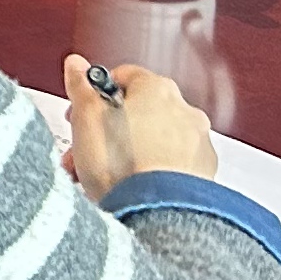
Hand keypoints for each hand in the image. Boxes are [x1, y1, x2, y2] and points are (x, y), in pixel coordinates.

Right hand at [61, 58, 218, 195]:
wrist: (158, 213)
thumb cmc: (124, 167)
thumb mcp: (86, 119)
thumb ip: (80, 87)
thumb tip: (76, 66)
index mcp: (156, 88)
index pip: (123, 76)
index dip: (96, 94)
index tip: (83, 111)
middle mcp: (183, 110)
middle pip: (140, 110)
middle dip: (112, 128)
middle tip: (89, 149)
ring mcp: (197, 142)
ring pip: (157, 138)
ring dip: (133, 150)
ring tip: (108, 176)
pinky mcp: (204, 172)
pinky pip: (174, 163)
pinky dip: (156, 171)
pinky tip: (136, 188)